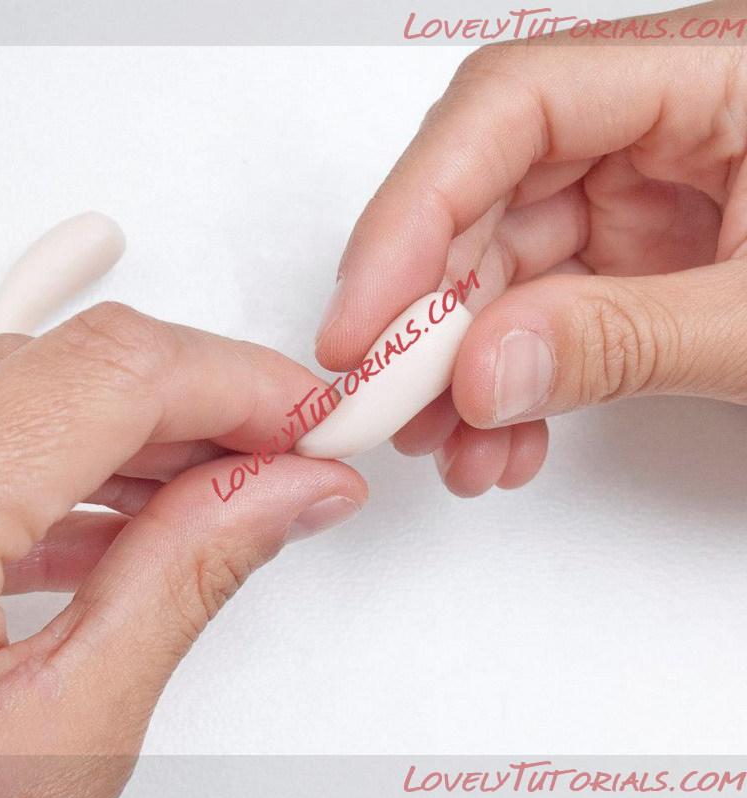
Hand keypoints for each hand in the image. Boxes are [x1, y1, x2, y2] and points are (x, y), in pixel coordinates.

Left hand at [0, 302, 365, 797]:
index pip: (122, 370)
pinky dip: (85, 462)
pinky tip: (132, 519)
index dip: (244, 382)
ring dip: (155, 432)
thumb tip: (292, 492)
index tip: (318, 425)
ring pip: (46, 386)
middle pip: (87, 362)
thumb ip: (190, 578)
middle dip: (213, 402)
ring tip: (229, 495)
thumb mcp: (57, 734)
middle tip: (290, 462)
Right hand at [315, 0, 746, 496]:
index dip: (411, 216)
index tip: (361, 322)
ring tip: (454, 450)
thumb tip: (485, 376)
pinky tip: (505, 440)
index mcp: (711, 72)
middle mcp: (658, 123)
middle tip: (384, 407)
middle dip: (426, 318)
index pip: (508, 109)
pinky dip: (512, 382)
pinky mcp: (634, 257)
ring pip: (501, 270)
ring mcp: (641, 194)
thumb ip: (628, 338)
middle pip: (485, 199)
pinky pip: (539, 311)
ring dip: (463, 369)